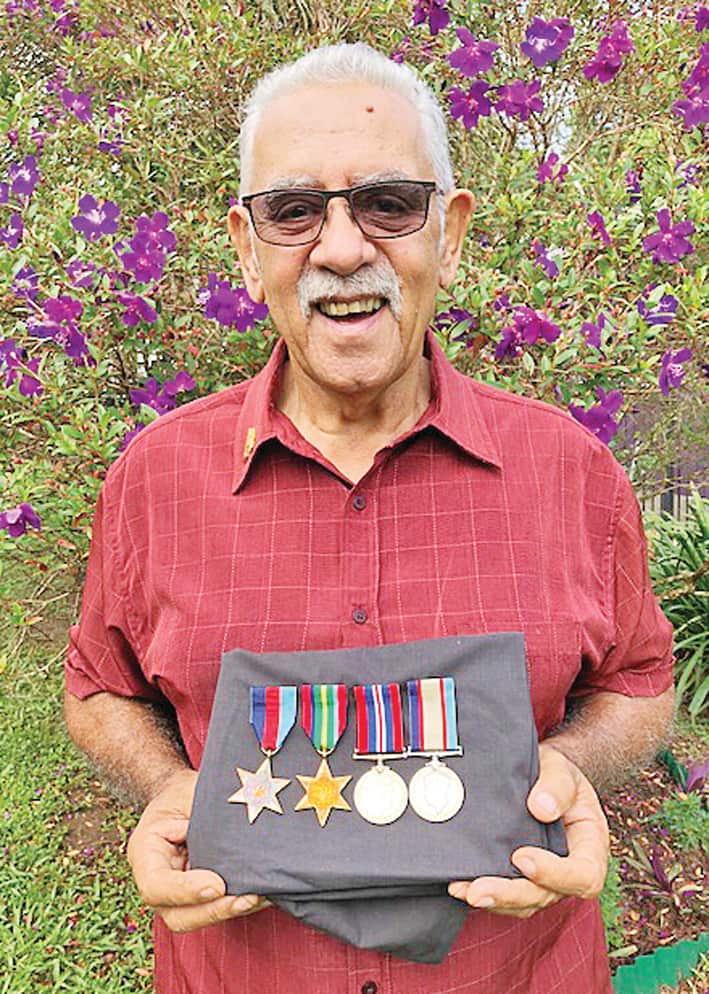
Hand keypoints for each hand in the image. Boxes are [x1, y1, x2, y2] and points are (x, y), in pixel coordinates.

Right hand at [127, 768, 269, 931]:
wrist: (182, 797)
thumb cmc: (184, 792)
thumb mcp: (188, 792)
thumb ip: (203, 815)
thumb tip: (234, 832)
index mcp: (144, 851)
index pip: (156, 885)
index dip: (185, 891)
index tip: (217, 885)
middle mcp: (155, 879)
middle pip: (175, 915)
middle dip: (213, 911)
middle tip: (247, 898)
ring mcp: (174, 894)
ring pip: (195, 919)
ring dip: (228, 912)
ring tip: (259, 897)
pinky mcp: (196, 896)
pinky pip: (212, 909)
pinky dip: (235, 905)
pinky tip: (262, 895)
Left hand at [448, 742, 608, 917]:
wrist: (540, 775)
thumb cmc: (557, 775)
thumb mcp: (562, 769)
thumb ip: (557, 785)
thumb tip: (542, 808)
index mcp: (590, 846)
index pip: (583, 875)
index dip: (555, 875)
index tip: (522, 857)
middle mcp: (568, 870)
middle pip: (546, 895)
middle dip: (511, 895)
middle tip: (479, 890)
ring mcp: (543, 878)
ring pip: (522, 902)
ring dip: (493, 899)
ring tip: (464, 890)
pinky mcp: (518, 877)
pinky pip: (504, 895)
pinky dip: (480, 891)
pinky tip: (457, 885)